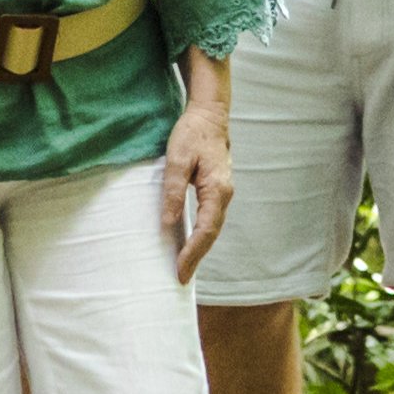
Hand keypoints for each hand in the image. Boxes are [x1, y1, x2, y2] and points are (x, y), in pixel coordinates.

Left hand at [160, 94, 233, 270]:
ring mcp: (223, 194)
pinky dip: (200, 235)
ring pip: (212, 228)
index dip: (193, 254)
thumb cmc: (192, 134)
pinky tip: (189, 242)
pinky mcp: (216, 191)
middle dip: (196, 257)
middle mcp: (224, 195)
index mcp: (217, 190)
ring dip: (199, 248)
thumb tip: (168, 224)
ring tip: (184, 266)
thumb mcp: (176, 160)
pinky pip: (210, 219)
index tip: (180, 272)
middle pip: (212, 234)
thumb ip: (173, 192)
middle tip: (180, 278)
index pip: (206, 231)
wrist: (209, 115)